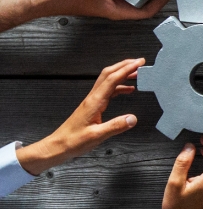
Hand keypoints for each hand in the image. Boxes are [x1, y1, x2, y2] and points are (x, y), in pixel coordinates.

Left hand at [16, 58, 142, 175]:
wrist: (58, 146)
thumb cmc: (73, 141)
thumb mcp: (96, 136)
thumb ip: (115, 126)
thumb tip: (132, 118)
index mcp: (95, 102)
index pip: (112, 79)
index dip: (127, 69)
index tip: (139, 63)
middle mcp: (93, 98)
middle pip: (109, 74)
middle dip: (124, 65)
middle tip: (139, 62)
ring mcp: (92, 100)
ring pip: (108, 80)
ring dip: (122, 74)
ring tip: (136, 74)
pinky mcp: (92, 105)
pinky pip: (108, 90)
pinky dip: (119, 86)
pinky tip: (127, 90)